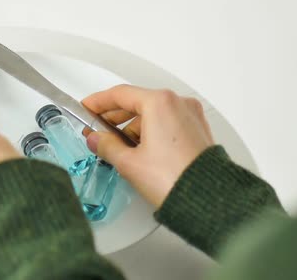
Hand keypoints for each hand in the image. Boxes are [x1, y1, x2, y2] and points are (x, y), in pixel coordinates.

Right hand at [82, 85, 213, 206]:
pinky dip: (150, 130)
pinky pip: (167, 122)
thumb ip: (107, 146)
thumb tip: (97, 139)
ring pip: (153, 113)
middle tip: (97, 128)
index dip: (98, 102)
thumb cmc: (175, 179)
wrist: (208, 201)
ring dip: (132, 126)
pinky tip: (139, 148)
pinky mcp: (197, 130)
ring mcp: (190, 116)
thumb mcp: (129, 163)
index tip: (87, 107)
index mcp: (160, 103)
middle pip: (137, 101)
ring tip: (117, 145)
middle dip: (114, 116)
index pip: (120, 94)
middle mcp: (178, 104)